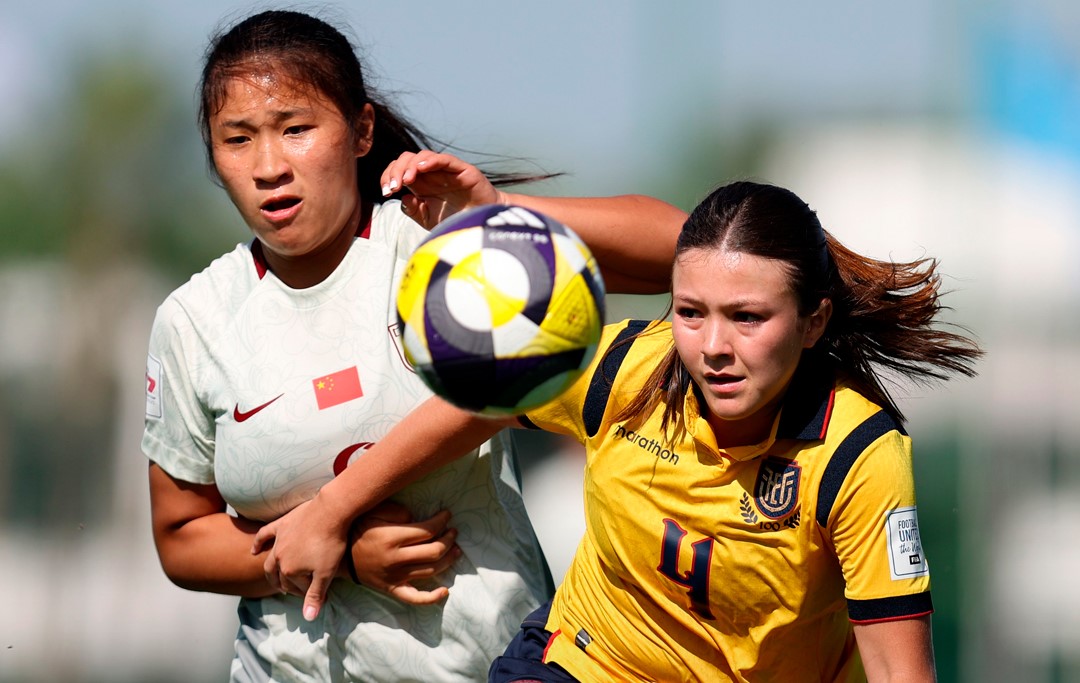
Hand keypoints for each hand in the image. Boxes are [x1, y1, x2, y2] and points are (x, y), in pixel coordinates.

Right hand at [252, 496, 349, 620]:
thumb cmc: (331, 544)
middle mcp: (279, 557)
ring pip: (269, 560)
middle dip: (286, 586)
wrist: (330, 512)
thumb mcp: (326, 573)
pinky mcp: (282, 525)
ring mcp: (278, 541)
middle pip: (279, 577)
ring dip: (271, 572)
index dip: (307, 594)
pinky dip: (258, 543)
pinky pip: (264, 535)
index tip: (319, 595)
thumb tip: (308, 618)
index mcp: (289, 571)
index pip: (296, 588)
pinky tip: (253, 550)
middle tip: (293, 591)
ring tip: (275, 580)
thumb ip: (315, 596)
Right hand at [347, 501, 460, 604]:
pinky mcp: (392, 589)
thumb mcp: (374, 512)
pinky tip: (445, 591)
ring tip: (456, 550)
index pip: (428, 530)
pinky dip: (432, 598)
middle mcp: (395, 559)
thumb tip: (417, 518)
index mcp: (392, 538)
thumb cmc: (359, 529)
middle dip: (449, 539)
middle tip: (453, 531)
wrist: (339, 557)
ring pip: (431, 570)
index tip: (447, 515)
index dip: (442, 521)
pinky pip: (415, 598)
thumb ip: (398, 511)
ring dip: (448, 560)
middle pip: (434, 551)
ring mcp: (394, 577)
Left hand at [380, 151, 503, 227]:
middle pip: (406, 159)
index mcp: (420, 183)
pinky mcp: (462, 169)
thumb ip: (414, 211)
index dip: (388, 176)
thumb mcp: (429, 220)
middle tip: (392, 187)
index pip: (398, 170)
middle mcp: (431, 173)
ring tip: (406, 181)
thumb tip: (403, 197)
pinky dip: (432, 161)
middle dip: (395, 171)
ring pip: (422, 156)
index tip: (386, 192)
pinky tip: (421, 168)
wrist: (482, 224)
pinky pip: (444, 159)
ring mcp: (446, 170)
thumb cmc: (456, 220)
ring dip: (410, 166)